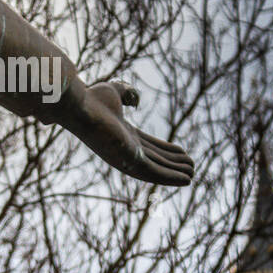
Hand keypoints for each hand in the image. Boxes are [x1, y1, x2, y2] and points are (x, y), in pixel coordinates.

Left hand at [70, 79, 193, 185]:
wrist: (80, 105)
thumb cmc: (91, 99)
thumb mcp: (114, 92)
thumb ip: (127, 93)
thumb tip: (135, 99)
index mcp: (124, 135)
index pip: (149, 145)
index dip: (166, 150)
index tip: (182, 152)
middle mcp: (126, 148)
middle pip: (155, 159)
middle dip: (173, 164)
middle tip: (191, 167)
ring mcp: (127, 156)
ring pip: (157, 168)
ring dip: (174, 173)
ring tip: (192, 175)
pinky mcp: (129, 160)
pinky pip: (154, 173)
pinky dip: (170, 177)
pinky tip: (186, 180)